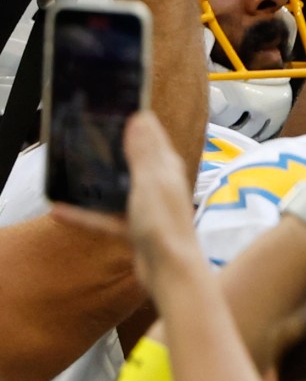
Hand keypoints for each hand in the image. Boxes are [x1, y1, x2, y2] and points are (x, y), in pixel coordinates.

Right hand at [51, 111, 207, 293]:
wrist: (169, 272)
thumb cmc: (165, 226)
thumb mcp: (152, 181)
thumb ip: (145, 152)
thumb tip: (141, 117)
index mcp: (166, 169)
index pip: (151, 135)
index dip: (134, 121)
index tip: (112, 109)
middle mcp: (158, 185)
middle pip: (132, 160)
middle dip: (111, 148)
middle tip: (85, 136)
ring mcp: (146, 207)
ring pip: (117, 187)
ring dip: (96, 180)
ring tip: (71, 169)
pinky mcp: (134, 229)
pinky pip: (104, 217)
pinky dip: (85, 213)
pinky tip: (61, 210)